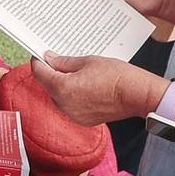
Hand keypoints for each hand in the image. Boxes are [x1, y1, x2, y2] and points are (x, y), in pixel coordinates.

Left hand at [29, 53, 163, 125]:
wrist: (136, 94)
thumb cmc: (116, 76)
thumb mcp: (88, 62)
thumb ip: (64, 62)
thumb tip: (49, 59)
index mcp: (62, 87)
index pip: (40, 73)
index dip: (38, 62)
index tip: (40, 56)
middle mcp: (64, 104)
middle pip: (48, 86)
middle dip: (52, 74)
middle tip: (62, 62)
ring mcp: (73, 114)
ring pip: (59, 97)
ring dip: (63, 86)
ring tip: (78, 75)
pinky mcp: (83, 120)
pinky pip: (70, 106)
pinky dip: (73, 97)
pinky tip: (86, 88)